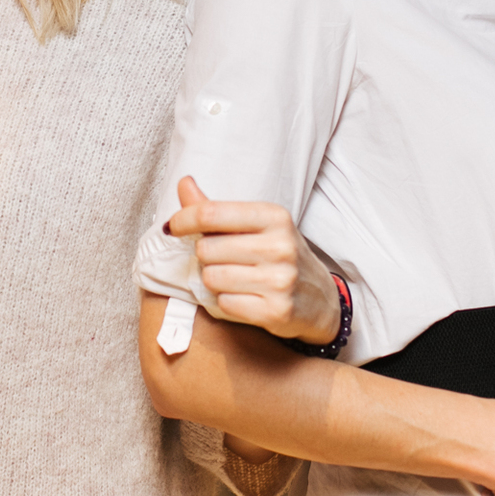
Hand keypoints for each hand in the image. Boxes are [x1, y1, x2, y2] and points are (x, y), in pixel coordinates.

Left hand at [164, 177, 340, 343]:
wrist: (320, 299)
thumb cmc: (279, 256)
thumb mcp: (256, 225)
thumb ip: (216, 209)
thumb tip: (183, 184)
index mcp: (274, 216)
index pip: (212, 214)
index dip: (184, 220)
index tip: (173, 227)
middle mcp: (280, 246)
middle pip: (206, 249)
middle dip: (205, 256)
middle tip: (223, 259)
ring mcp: (280, 280)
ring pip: (212, 278)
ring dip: (214, 281)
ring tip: (234, 279)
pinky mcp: (277, 312)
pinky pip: (224, 305)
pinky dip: (226, 302)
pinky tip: (244, 297)